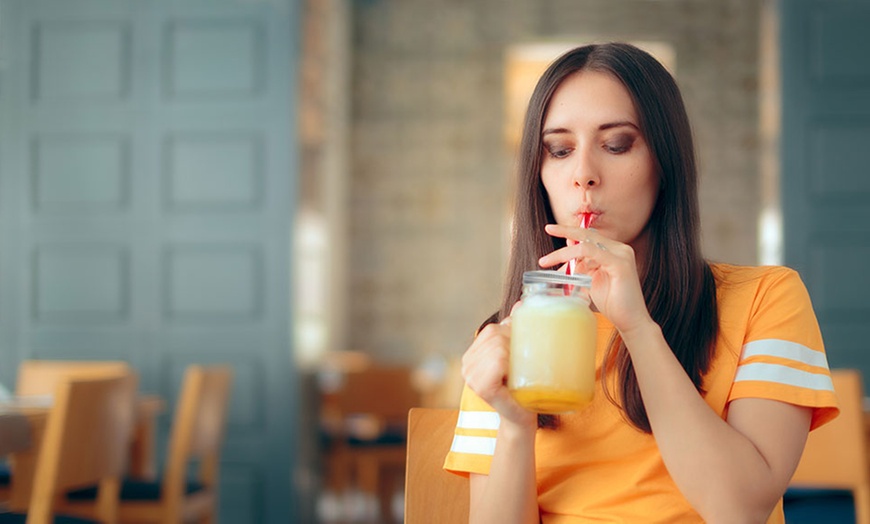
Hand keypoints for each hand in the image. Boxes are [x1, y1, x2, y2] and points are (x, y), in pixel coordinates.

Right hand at [461, 310, 536, 428]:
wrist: (521, 416)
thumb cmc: (520, 386)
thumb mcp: (517, 353)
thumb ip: (514, 330)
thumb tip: (522, 303)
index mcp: (472, 354)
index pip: (492, 330)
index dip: (511, 334)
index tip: (521, 351)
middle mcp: (466, 364)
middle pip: (495, 336)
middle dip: (515, 344)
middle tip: (524, 363)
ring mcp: (471, 376)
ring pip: (498, 348)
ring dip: (514, 356)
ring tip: (519, 371)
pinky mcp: (481, 387)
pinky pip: (498, 362)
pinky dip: (508, 365)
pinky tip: (512, 376)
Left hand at [538, 224, 652, 335]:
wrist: (630, 321)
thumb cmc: (612, 302)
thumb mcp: (591, 278)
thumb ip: (582, 264)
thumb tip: (569, 247)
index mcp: (614, 250)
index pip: (589, 236)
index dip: (570, 232)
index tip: (551, 229)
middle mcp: (620, 249)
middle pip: (588, 234)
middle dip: (565, 230)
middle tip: (548, 229)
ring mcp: (622, 255)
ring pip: (585, 245)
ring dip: (563, 252)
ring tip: (545, 261)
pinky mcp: (620, 264)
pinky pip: (592, 253)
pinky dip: (575, 257)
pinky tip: (565, 268)